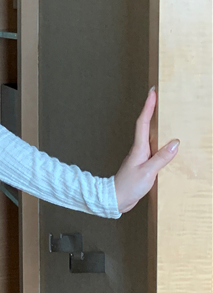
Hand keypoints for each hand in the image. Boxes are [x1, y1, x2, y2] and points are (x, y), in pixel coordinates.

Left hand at [114, 87, 179, 212]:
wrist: (116, 199)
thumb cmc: (128, 186)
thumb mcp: (148, 172)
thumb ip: (161, 158)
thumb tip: (175, 143)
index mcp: (139, 148)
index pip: (143, 122)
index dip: (148, 107)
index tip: (152, 93)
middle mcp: (139, 149)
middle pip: (145, 124)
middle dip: (151, 109)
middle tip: (158, 96)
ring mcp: (140, 156)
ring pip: (148, 135)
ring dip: (154, 123)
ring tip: (163, 113)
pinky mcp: (142, 164)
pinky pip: (152, 147)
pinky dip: (158, 140)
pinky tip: (165, 143)